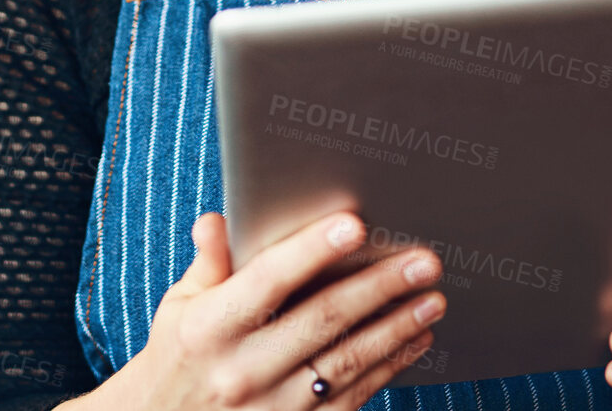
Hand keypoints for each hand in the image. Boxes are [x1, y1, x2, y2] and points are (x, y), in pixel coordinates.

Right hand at [81, 210, 445, 409]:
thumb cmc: (178, 357)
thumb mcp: (179, 307)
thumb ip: (208, 263)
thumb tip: (219, 220)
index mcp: (210, 328)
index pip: (268, 281)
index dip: (311, 251)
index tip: (354, 224)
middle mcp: (242, 370)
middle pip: (322, 320)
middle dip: (379, 287)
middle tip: (423, 261)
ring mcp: (271, 408)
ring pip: (346, 362)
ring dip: (396, 328)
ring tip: (433, 298)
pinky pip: (352, 396)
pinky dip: (389, 366)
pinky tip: (415, 339)